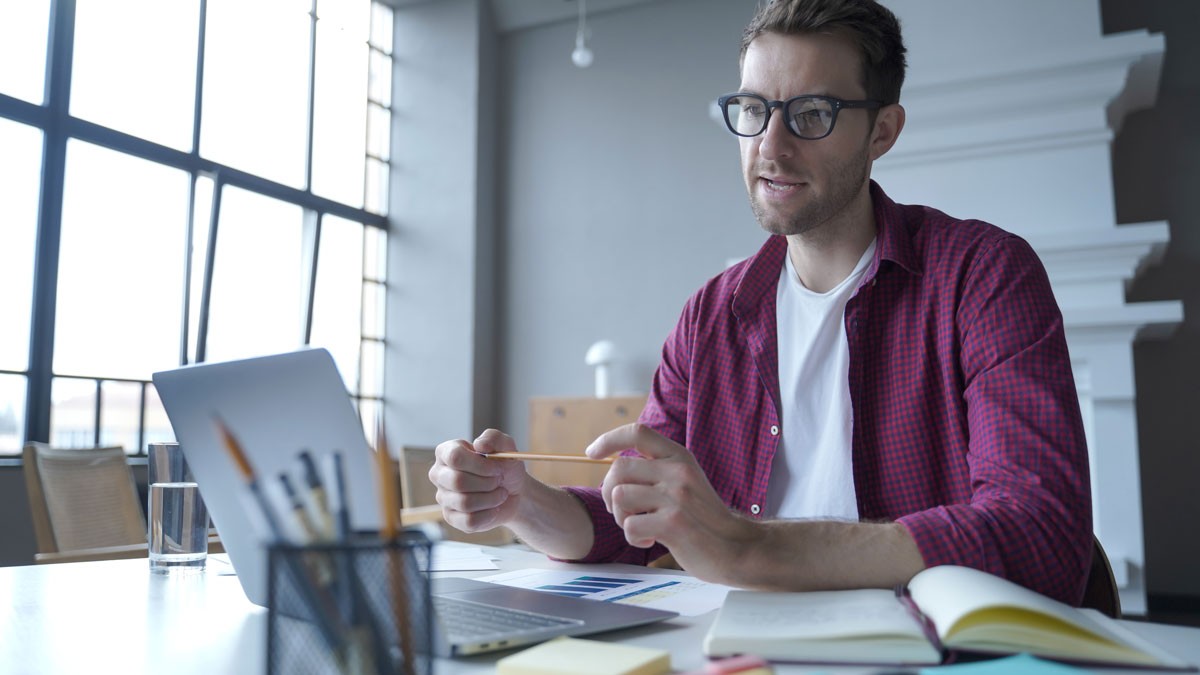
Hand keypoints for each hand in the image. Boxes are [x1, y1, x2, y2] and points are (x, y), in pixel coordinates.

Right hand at [429, 429, 529, 532]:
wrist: (514, 491)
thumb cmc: (504, 466)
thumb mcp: (505, 446)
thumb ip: (493, 438)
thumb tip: (479, 445)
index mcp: (447, 452)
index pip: (455, 457)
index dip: (479, 465)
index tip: (497, 468)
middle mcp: (439, 474)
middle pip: (458, 482)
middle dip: (487, 482)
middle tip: (499, 480)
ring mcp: (443, 497)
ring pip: (465, 503)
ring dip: (491, 498)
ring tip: (500, 493)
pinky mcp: (451, 518)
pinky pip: (469, 521)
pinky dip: (489, 515)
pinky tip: (494, 508)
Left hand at [587, 424, 751, 582]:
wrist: (735, 547)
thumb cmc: (703, 518)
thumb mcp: (685, 481)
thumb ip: (657, 470)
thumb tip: (614, 469)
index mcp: (680, 457)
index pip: (638, 432)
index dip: (609, 439)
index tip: (592, 452)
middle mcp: (678, 471)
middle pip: (618, 469)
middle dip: (608, 492)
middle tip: (623, 511)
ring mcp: (676, 497)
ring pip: (619, 497)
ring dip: (620, 517)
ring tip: (640, 525)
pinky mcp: (673, 523)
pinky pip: (629, 525)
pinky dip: (634, 538)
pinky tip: (651, 541)